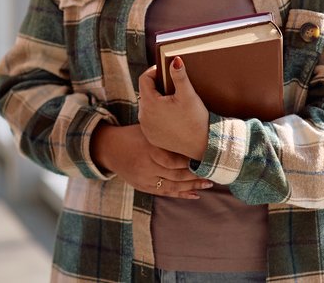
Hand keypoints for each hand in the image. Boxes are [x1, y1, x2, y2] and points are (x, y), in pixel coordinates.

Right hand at [89, 123, 210, 198]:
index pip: (176, 160)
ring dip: (192, 186)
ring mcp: (145, 178)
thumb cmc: (133, 135)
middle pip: (177, 174)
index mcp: (149, 149)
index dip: (192, 162)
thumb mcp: (147, 129)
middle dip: (196, 175)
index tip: (207, 159)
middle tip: (214, 173)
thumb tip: (192, 129)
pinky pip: (164, 193)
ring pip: (173, 185)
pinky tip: (195, 194)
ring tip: (208, 184)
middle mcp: (147, 165)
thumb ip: (165, 133)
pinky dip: (180, 194)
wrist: (109, 148)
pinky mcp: (143, 186)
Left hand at [138, 62, 209, 160]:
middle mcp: (143, 116)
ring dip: (156, 101)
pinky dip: (157, 115)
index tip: (166, 70)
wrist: (202, 147)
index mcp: (149, 103)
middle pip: (145, 92)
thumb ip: (179, 76)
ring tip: (172, 99)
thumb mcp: (188, 95)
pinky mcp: (151, 137)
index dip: (154, 71)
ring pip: (147, 106)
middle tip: (172, 85)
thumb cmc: (196, 120)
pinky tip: (170, 114)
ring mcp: (146, 128)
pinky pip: (150, 120)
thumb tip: (175, 59)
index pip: (144, 79)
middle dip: (157, 86)